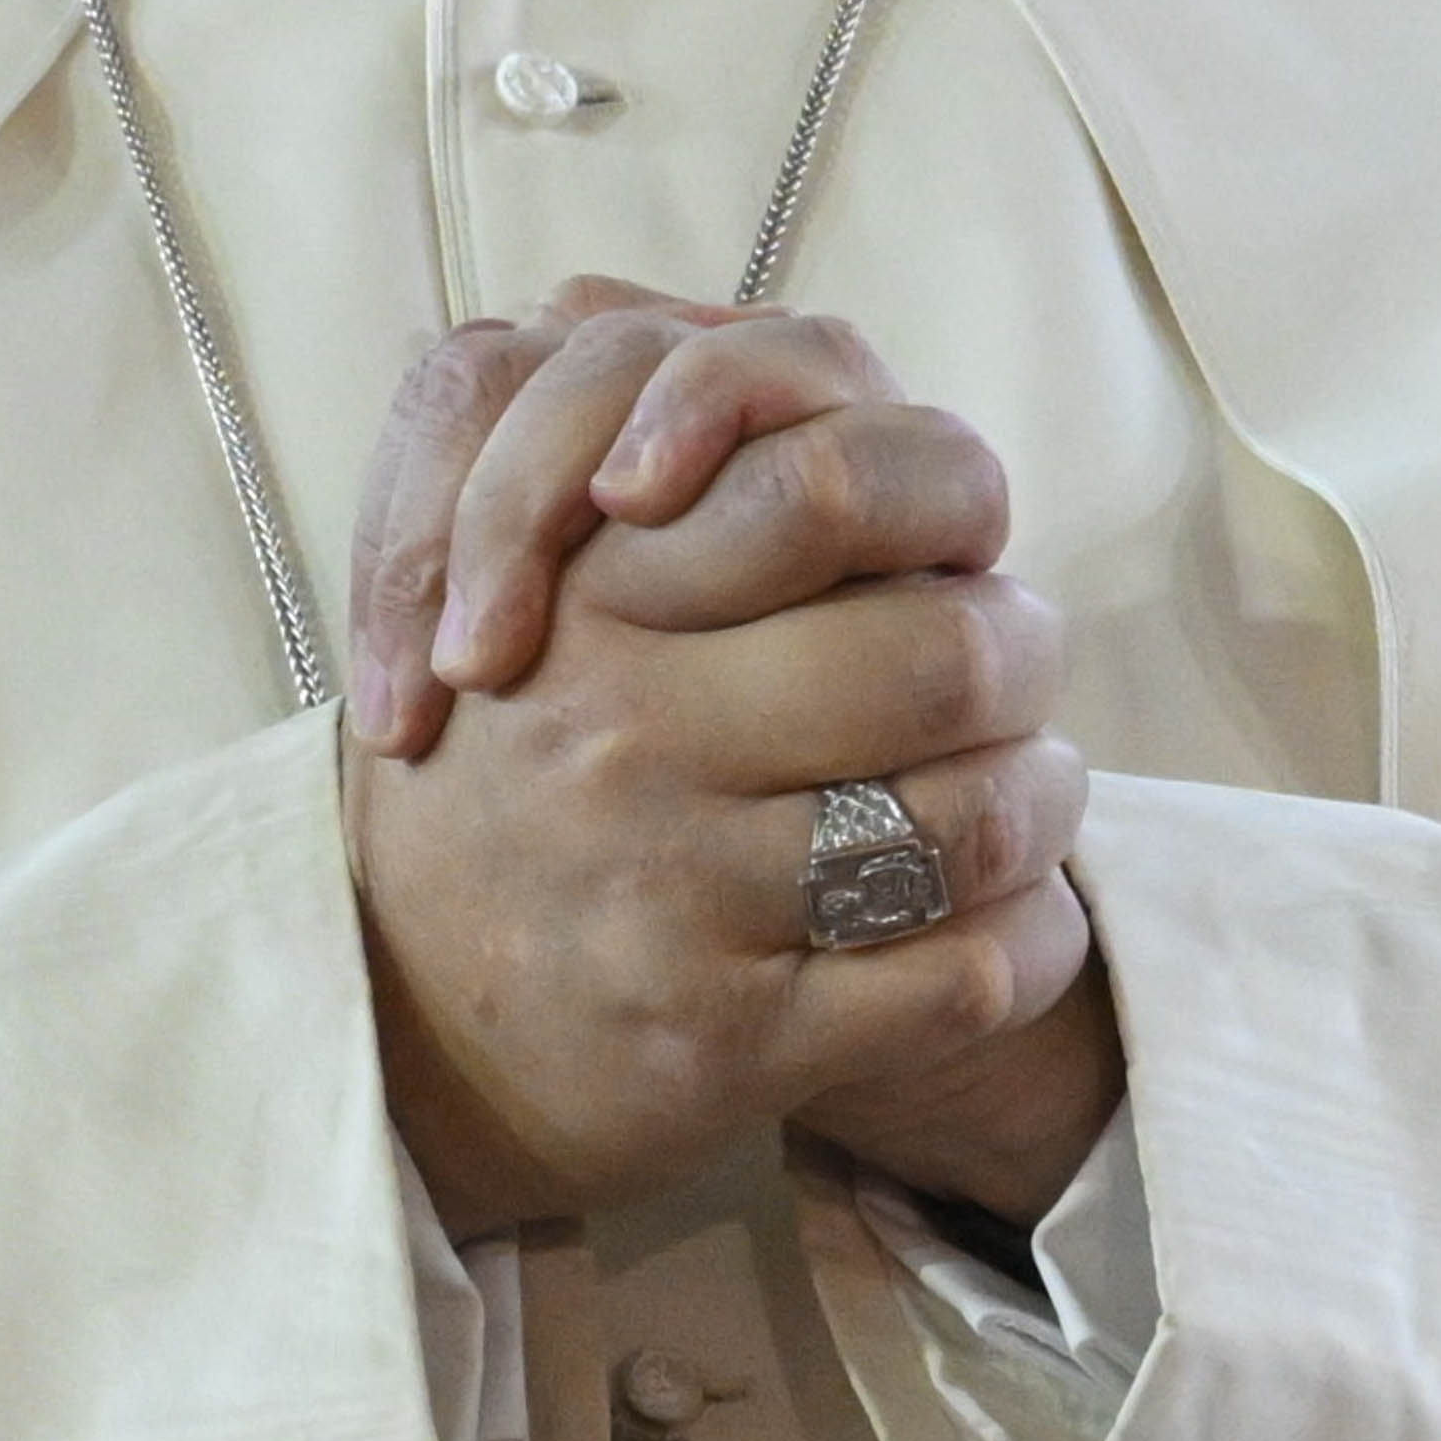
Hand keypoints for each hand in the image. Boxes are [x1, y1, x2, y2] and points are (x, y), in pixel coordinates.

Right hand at [332, 288, 1113, 1235]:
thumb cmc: (517, 769)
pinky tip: (998, 914)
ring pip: (980, 820)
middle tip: (1007, 665)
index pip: (836, 485)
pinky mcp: (728, 1043)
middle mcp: (628, 737)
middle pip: (950, 653)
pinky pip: (968, 975)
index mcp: (592, 598)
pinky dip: (1025, 938)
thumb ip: (686, 478)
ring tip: (1015, 785)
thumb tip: (846, 398)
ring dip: (1040, 796)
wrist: (400, 1023)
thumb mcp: (551, 591)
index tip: (936, 540)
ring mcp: (677, 894)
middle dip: (1021, 653)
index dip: (942, 498)